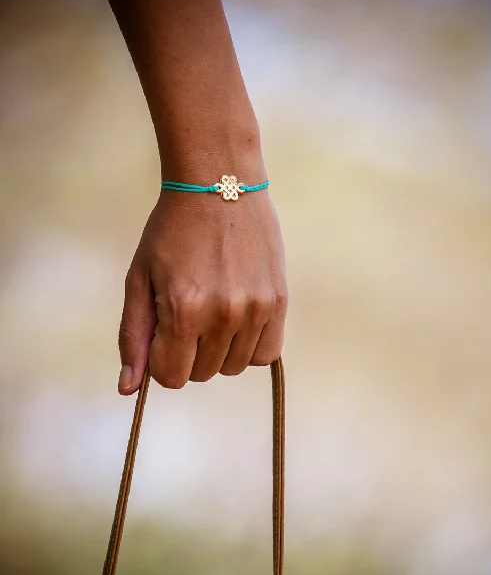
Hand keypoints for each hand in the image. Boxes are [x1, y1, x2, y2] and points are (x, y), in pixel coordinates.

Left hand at [117, 187, 287, 392]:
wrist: (219, 185)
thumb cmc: (172, 231)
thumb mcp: (139, 278)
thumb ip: (133, 336)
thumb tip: (127, 389)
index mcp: (183, 309)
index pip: (172, 377)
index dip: (162, 362)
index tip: (164, 337)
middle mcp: (223, 314)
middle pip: (202, 374)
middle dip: (188, 355)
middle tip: (187, 316)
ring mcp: (256, 309)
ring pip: (233, 368)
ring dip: (219, 351)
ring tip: (213, 313)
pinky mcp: (279, 301)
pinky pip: (267, 354)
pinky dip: (249, 348)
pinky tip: (238, 322)